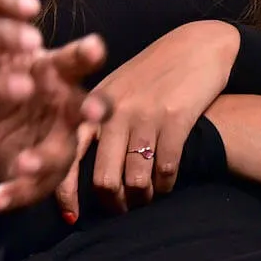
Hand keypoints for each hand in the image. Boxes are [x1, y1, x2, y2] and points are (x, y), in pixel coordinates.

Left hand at [0, 33, 109, 212]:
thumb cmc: (3, 75)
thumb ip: (7, 17)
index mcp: (55, 74)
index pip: (75, 61)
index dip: (86, 54)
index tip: (95, 46)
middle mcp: (63, 110)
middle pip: (85, 109)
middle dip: (91, 110)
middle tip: (93, 112)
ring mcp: (55, 144)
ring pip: (59, 154)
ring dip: (44, 159)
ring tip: (25, 163)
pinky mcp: (37, 175)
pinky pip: (28, 188)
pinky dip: (13, 194)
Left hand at [88, 20, 239, 211]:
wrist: (195, 45)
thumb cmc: (152, 72)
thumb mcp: (116, 89)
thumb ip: (99, 121)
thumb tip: (86, 168)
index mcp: (93, 104)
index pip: (69, 153)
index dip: (65, 189)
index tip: (71, 215)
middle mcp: (113, 111)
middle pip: (103, 177)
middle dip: (112, 203)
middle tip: (121, 209)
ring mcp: (144, 115)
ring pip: (136, 179)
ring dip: (142, 197)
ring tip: (146, 197)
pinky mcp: (175, 118)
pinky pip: (166, 168)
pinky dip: (166, 184)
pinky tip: (167, 183)